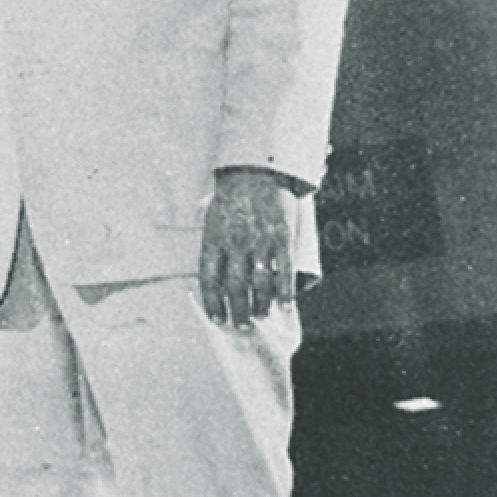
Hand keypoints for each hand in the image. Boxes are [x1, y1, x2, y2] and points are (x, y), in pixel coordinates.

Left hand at [199, 168, 295, 328]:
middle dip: (238, 312)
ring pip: (261, 284)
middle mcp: (236, 245)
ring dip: (261, 305)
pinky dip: (286, 291)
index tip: (217, 319)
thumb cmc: (231, 198)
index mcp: (214, 241)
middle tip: (242, 326)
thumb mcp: (212, 221)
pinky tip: (286, 303)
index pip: (209, 281)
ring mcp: (260, 242)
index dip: (212, 303)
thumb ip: (214, 248)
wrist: (255, 170)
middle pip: (235, 288)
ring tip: (261, 315)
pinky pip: (284, 271)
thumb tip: (216, 277)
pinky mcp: (282, 238)